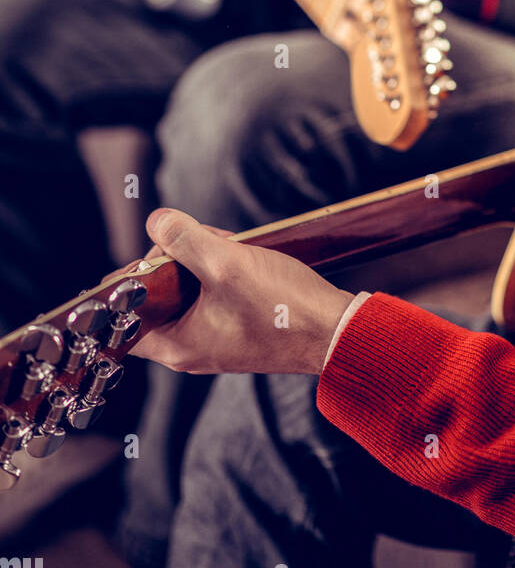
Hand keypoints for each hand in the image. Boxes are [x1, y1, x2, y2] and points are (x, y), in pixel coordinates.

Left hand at [130, 209, 354, 375]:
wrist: (334, 330)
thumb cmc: (283, 309)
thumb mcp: (227, 265)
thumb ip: (185, 240)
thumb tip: (156, 221)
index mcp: (177, 344)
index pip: (126, 318)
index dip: (131, 282)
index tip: (154, 254)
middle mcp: (190, 346)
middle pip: (157, 295)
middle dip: (175, 258)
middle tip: (199, 239)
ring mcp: (213, 337)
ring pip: (186, 289)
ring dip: (200, 259)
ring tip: (227, 244)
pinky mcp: (234, 326)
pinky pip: (209, 293)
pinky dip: (219, 270)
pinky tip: (240, 255)